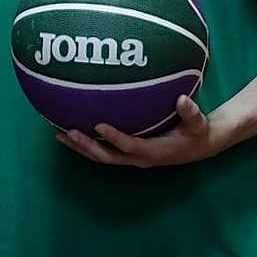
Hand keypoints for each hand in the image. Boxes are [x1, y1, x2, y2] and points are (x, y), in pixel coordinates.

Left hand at [55, 95, 223, 167]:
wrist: (198, 147)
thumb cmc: (196, 133)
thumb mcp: (198, 123)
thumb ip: (190, 112)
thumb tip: (182, 99)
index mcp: (154, 151)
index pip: (130, 146)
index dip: (114, 138)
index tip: (98, 125)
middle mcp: (138, 156)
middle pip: (107, 156)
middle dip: (87, 145)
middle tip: (68, 131)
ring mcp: (130, 156)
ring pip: (100, 155)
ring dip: (80, 146)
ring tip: (58, 133)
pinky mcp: (127, 152)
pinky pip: (103, 149)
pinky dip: (86, 142)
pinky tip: (70, 128)